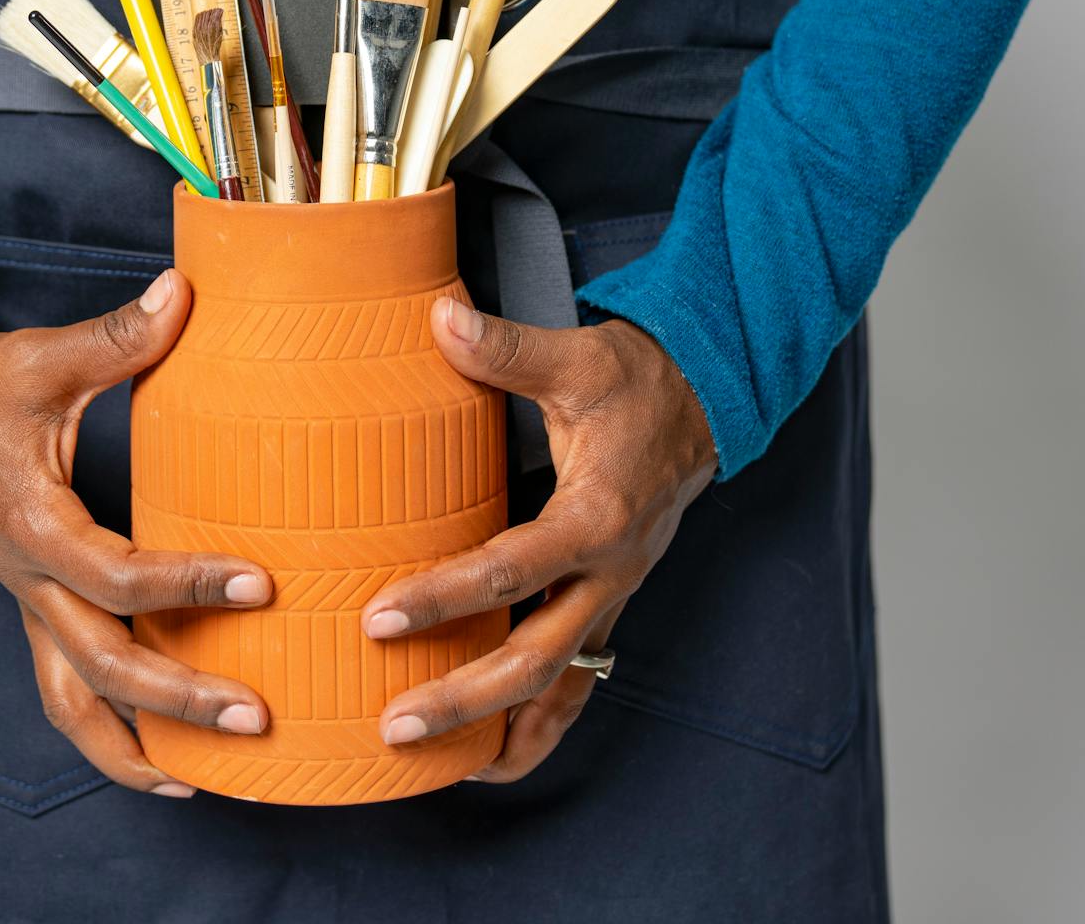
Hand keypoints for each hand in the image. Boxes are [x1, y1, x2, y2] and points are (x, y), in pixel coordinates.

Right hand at [0, 269, 272, 797]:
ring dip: (137, 745)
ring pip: (71, 702)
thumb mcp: (42, 357)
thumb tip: (184, 291)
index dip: (186, 584)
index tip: (261, 582)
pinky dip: (109, 740)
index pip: (115, 575)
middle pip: (99, 665)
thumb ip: (118, 337)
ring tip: (210, 778)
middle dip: (177, 699)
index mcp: (31, 523)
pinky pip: (65, 694)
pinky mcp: (35, 609)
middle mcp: (26, 580)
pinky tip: (168, 771)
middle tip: (258, 714)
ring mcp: (28, 603)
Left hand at [361, 301, 717, 782]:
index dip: (446, 599)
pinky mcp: (608, 605)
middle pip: (537, 658)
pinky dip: (539, 726)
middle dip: (465, 698)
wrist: (705, 403)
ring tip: (436, 767)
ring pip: (560, 685)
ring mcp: (613, 598)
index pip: (513, 571)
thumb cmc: (636, 383)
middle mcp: (610, 573)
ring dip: (501, 728)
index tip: (380, 618)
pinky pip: (577, 683)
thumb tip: (439, 318)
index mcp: (597, 517)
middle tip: (392, 723)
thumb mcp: (576, 359)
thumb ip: (505, 348)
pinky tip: (493, 758)